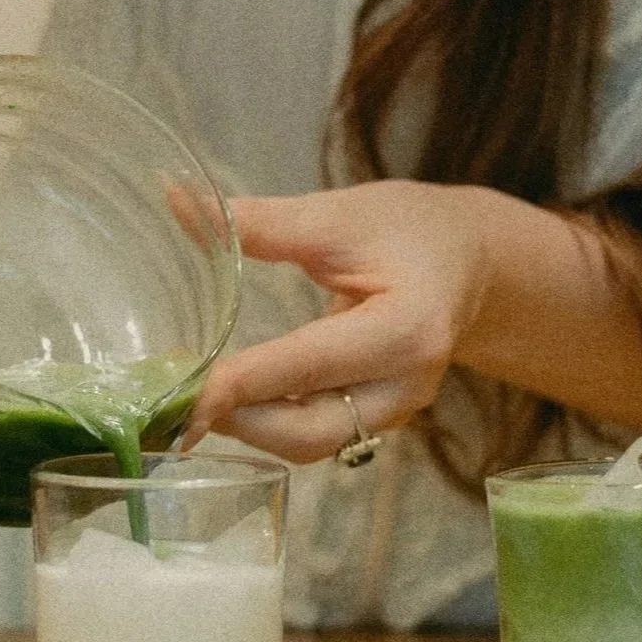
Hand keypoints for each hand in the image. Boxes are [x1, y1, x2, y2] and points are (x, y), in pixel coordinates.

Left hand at [183, 180, 497, 463]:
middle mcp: (407, 384)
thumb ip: (257, 221)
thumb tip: (175, 198)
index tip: (182, 388)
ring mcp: (396, 409)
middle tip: (172, 399)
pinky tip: (226, 397)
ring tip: (190, 397)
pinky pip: (317, 434)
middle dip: (237, 420)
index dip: (240, 383)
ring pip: (310, 443)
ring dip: (247, 427)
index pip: (308, 366)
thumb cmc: (408, 228)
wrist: (468, 258)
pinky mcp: (378, 417)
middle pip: (308, 431)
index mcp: (408, 329)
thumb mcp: (336, 215)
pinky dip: (267, 422)